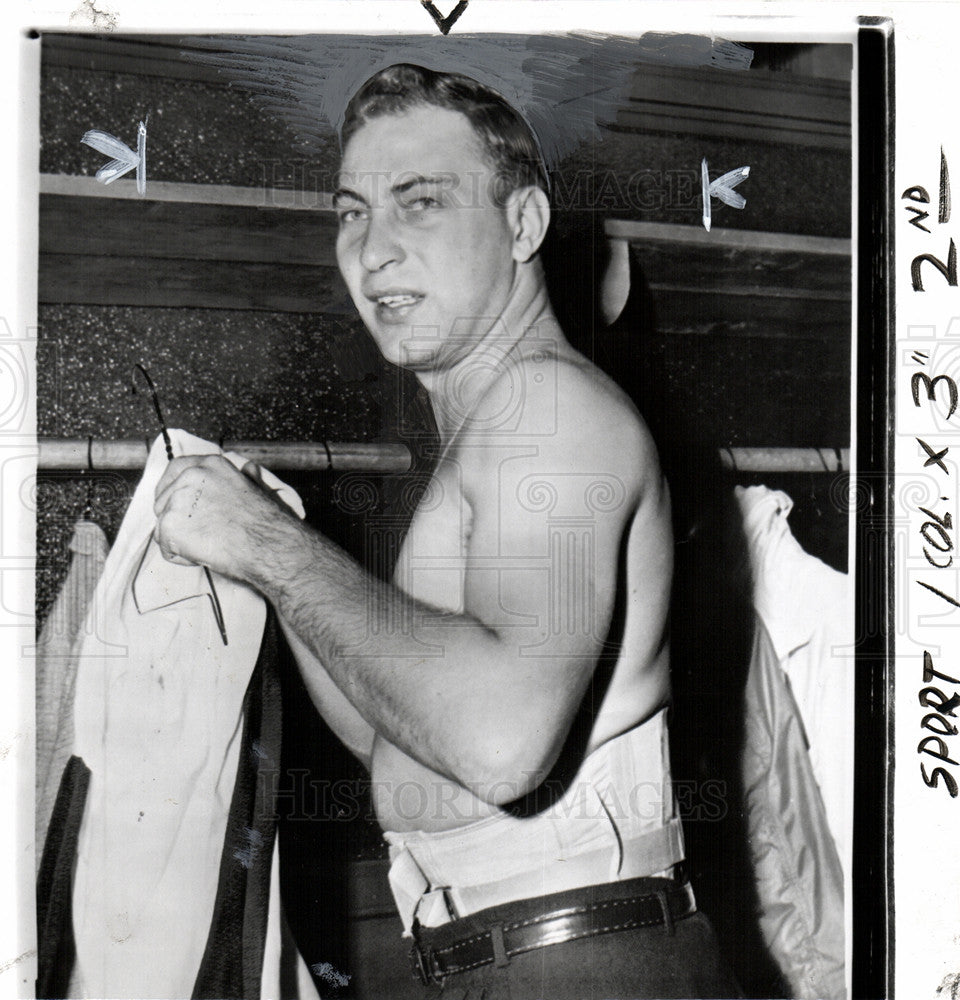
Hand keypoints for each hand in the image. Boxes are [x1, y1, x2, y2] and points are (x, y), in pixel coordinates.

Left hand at [153, 454, 298, 582]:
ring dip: (181, 541)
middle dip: (178, 521)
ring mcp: (178, 499)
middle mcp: (191, 475)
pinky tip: (204, 553)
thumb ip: (244, 478)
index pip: (175, 470)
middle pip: (163, 502)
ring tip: (209, 544)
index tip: (182, 508)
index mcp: (210, 465)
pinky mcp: (170, 524)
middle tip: (205, 533)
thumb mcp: (256, 489)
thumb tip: (249, 469)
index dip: (174, 492)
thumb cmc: (267, 523)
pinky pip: (166, 548)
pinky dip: (181, 557)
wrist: (268, 545)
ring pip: (163, 527)